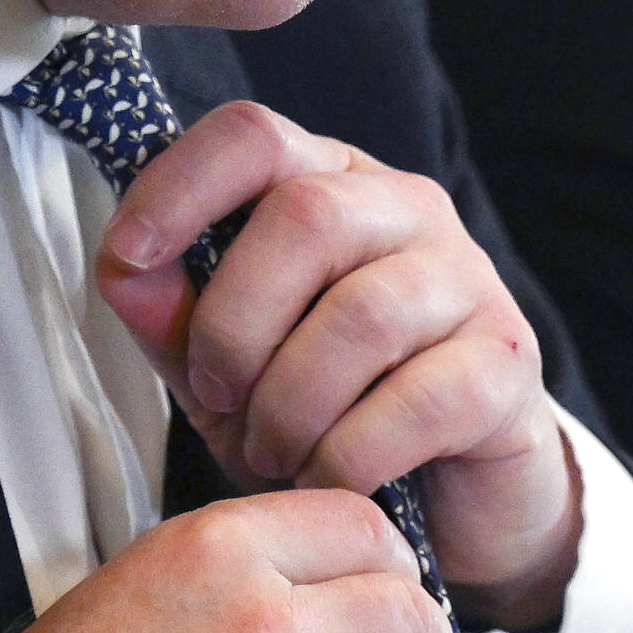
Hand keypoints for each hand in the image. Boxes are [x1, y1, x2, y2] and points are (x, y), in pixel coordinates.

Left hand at [96, 100, 580, 632]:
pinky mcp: (508, 362)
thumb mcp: (228, 370)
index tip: (126, 253)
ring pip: (361, 313)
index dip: (178, 184)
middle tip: (219, 395)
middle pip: (306, 215)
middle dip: (235, 323)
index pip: (253, 135)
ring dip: (290, 403)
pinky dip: (348, 454)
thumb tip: (124, 267)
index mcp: (328, 183)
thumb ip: (173, 318)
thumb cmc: (329, 414)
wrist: (453, 497)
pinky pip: (415, 400)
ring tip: (272, 451)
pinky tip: (330, 478)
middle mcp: (406, 210)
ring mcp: (468, 279)